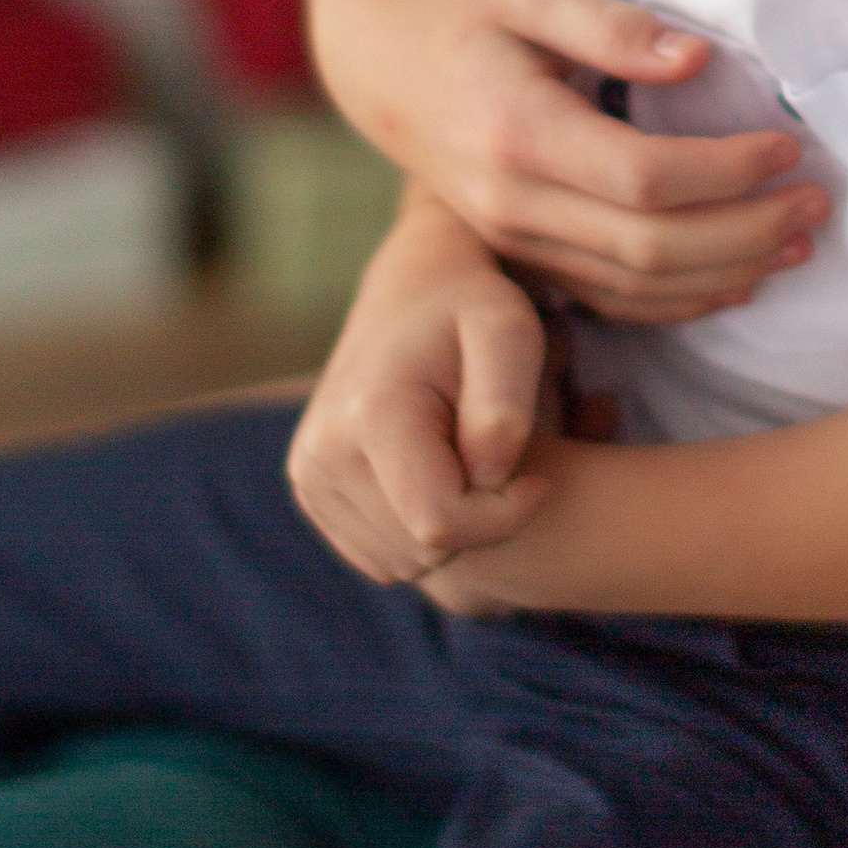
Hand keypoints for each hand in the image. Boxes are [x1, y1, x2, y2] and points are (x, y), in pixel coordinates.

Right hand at [287, 197, 558, 585]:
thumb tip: (487, 477)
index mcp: (369, 415)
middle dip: (478, 524)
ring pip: (399, 562)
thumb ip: (505, 404)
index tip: (539, 475)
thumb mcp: (510, 330)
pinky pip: (378, 555)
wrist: (414, 285)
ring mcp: (308, 472)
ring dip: (452, 531)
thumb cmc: (474, 306)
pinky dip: (420, 534)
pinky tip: (444, 478)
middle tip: (507, 467)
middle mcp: (322, 450)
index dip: (504, 516)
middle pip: (419, 551)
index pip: (440, 525)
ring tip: (475, 466)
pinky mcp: (310, 486)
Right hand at [309, 0, 827, 324]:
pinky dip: (680, 301)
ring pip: (634, 288)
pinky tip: (737, 279)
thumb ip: (612, 25)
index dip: (727, 172)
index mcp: (518, 130)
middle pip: (650, 248)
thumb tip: (698, 60)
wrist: (377, 59)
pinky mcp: (522, 257)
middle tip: (817, 204)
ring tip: (798, 244)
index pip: (645, 179)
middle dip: (746, 233)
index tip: (788, 146)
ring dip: (726, 274)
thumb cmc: (464, 12)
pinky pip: (609, 301)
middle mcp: (512, 201)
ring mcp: (513, 240)